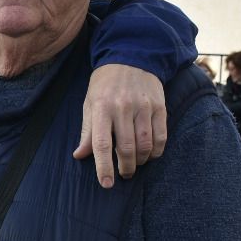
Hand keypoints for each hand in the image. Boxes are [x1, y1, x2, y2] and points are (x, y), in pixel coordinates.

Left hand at [74, 64, 167, 187]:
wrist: (131, 56)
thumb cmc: (106, 84)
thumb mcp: (90, 103)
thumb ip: (87, 131)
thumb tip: (80, 155)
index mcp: (101, 108)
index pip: (101, 144)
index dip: (103, 167)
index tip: (106, 184)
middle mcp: (123, 107)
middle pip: (126, 148)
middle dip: (125, 168)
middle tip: (123, 174)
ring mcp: (143, 107)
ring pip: (145, 145)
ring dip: (140, 161)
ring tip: (135, 163)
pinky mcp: (159, 106)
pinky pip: (161, 136)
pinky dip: (156, 151)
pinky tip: (150, 154)